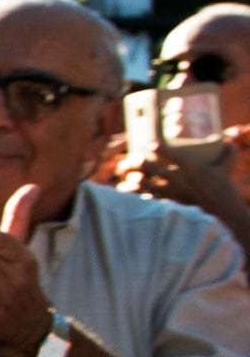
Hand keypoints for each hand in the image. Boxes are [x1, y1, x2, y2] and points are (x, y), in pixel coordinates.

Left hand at [118, 135, 243, 218]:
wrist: (224, 217)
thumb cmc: (224, 192)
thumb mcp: (226, 170)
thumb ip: (228, 155)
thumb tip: (230, 140)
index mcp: (190, 166)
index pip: (167, 152)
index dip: (155, 147)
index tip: (148, 145)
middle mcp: (176, 178)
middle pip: (147, 166)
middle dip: (133, 161)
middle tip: (129, 161)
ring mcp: (170, 192)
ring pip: (141, 182)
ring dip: (130, 178)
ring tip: (125, 175)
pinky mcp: (166, 204)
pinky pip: (143, 197)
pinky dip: (132, 194)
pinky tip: (126, 190)